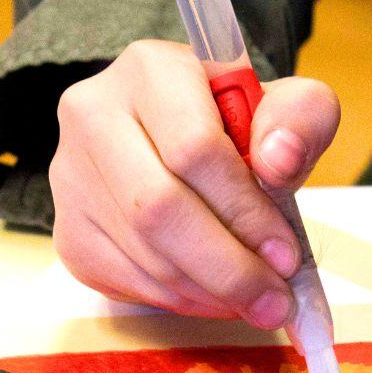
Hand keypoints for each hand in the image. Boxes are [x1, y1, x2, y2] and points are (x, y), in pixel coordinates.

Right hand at [48, 39, 339, 327]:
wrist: (176, 143)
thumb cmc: (237, 128)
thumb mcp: (286, 106)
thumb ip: (301, 120)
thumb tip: (279, 161)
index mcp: (150, 71)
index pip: (194, 149)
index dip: (244, 211)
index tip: (286, 254)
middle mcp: (94, 117)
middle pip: (158, 210)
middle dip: (227, 267)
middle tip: (274, 300)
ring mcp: (72, 178)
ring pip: (144, 254)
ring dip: (209, 292)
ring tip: (255, 300)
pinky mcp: (70, 232)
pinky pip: (126, 281)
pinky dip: (181, 301)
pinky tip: (216, 297)